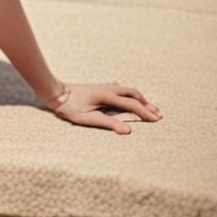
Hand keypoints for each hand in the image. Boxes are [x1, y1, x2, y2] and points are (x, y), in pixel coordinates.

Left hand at [48, 82, 162, 133]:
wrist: (57, 93)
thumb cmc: (71, 108)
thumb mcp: (88, 119)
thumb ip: (108, 123)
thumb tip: (128, 130)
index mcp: (107, 96)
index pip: (132, 105)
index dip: (145, 113)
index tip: (157, 120)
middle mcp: (109, 88)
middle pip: (134, 95)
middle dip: (146, 104)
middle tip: (158, 114)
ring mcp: (105, 86)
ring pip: (128, 90)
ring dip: (140, 98)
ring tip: (149, 107)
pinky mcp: (101, 87)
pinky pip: (121, 89)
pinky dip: (130, 95)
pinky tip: (130, 98)